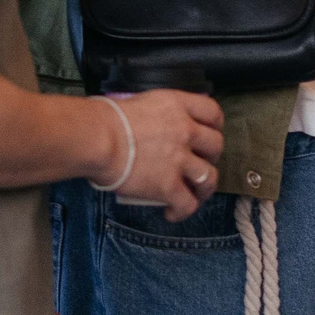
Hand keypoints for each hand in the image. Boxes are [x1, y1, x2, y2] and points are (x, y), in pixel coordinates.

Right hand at [98, 88, 225, 219]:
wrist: (98, 139)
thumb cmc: (107, 120)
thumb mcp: (141, 103)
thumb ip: (159, 114)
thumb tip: (158, 128)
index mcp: (178, 107)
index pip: (213, 113)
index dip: (214, 126)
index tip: (207, 134)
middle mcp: (185, 131)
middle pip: (216, 145)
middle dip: (210, 156)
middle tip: (197, 162)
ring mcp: (180, 159)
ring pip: (210, 177)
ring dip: (204, 188)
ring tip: (193, 193)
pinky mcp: (169, 186)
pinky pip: (187, 204)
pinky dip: (182, 211)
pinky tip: (171, 212)